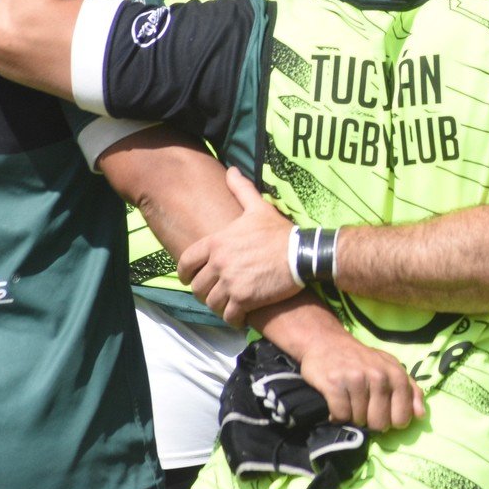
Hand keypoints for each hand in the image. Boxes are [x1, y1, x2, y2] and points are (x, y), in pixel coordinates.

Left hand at [180, 167, 300, 326]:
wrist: (303, 253)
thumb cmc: (280, 232)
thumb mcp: (259, 208)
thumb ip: (241, 190)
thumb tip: (232, 170)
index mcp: (218, 242)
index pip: (186, 262)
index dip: (186, 273)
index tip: (191, 279)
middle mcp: (219, 262)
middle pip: (198, 286)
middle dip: (205, 292)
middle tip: (215, 294)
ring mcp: (230, 282)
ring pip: (211, 302)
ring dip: (218, 306)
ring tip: (228, 306)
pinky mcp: (244, 299)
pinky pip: (229, 315)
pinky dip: (232, 318)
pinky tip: (240, 317)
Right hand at [296, 328, 424, 430]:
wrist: (326, 341)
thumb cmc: (361, 359)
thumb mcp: (390, 368)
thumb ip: (410, 390)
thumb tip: (420, 415)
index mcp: (396, 374)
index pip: (402, 417)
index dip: (391, 421)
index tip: (383, 413)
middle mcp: (378, 376)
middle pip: (379, 423)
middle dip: (370, 421)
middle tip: (363, 406)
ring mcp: (356, 379)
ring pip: (358, 420)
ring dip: (352, 416)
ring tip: (348, 399)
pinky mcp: (334, 384)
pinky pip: (340, 416)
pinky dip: (336, 415)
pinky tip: (336, 403)